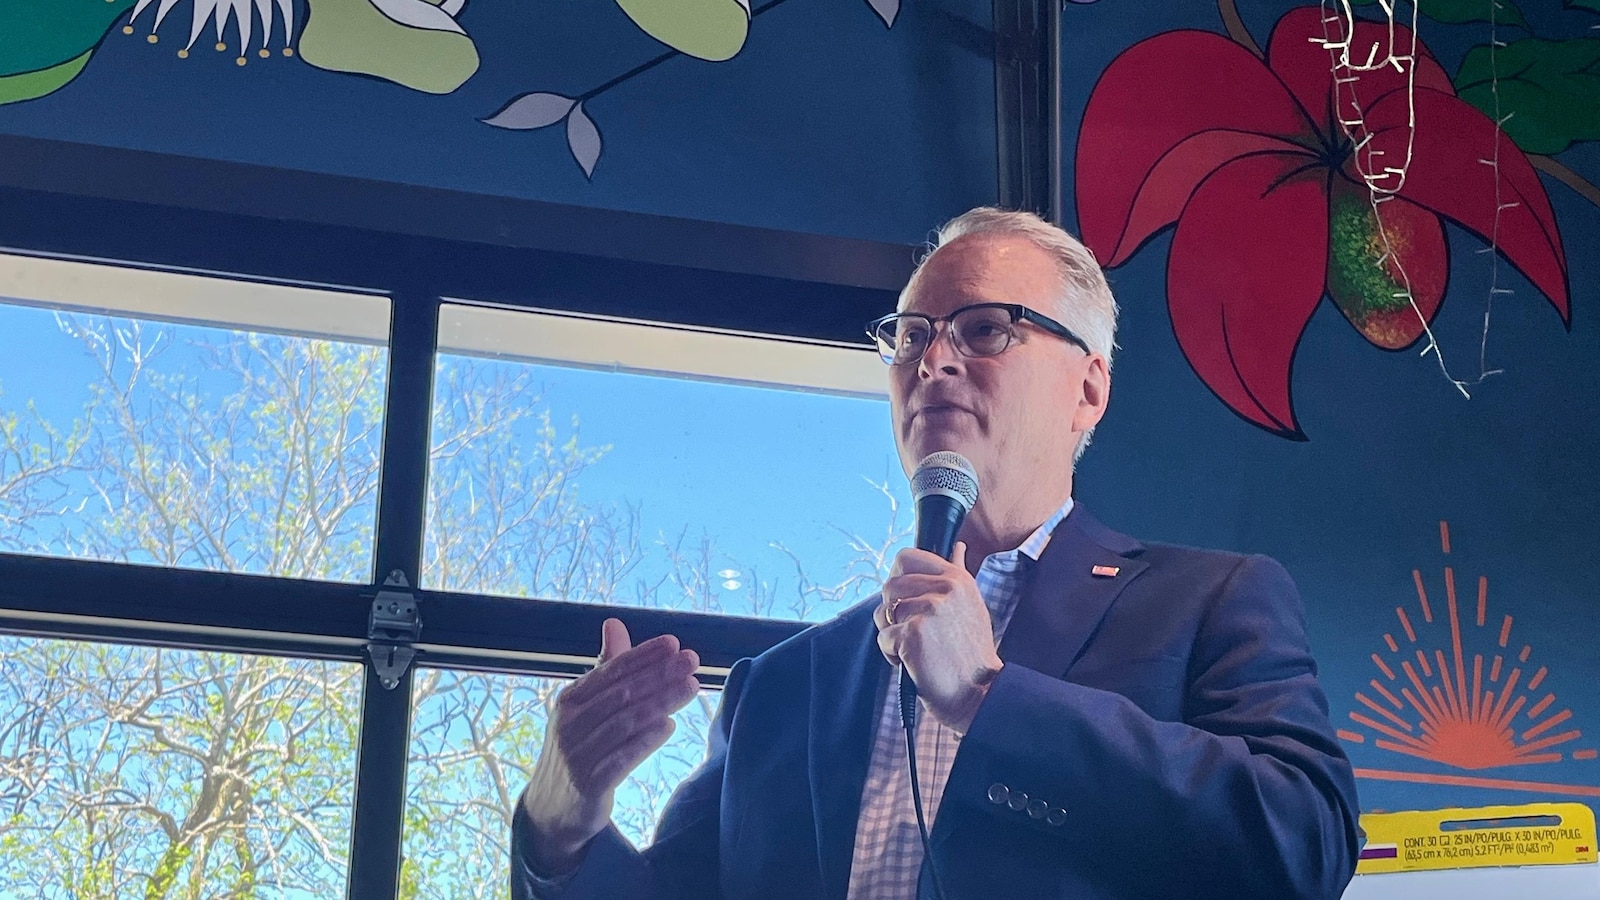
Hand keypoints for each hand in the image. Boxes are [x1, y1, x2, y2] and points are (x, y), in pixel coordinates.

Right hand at [520, 618, 699, 872]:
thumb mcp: (585, 707)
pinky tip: (669, 726)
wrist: (552, 808)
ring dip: (660, 703)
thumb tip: (614, 623)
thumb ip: (605, 667)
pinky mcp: (588, 784)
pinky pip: (620, 759)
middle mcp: (570, 723)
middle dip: (659, 675)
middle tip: (692, 662)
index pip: (610, 670)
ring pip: (625, 723)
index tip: (674, 644)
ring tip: (691, 688)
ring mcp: (577, 754)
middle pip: (622, 694)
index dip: (643, 656)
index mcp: (570, 699)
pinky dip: (645, 741)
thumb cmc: (578, 748)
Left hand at [873, 542, 1001, 733]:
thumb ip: (959, 574)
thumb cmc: (971, 654)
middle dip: (893, 613)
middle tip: (916, 633)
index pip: (906, 557)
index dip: (899, 579)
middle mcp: (944, 589)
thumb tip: (958, 546)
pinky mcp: (912, 635)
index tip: (908, 602)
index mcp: (956, 578)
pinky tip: (915, 664)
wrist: (980, 694)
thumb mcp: (972, 606)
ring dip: (892, 636)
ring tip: (918, 650)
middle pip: (889, 587)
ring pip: (882, 613)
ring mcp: (928, 611)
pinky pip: (883, 638)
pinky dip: (892, 656)